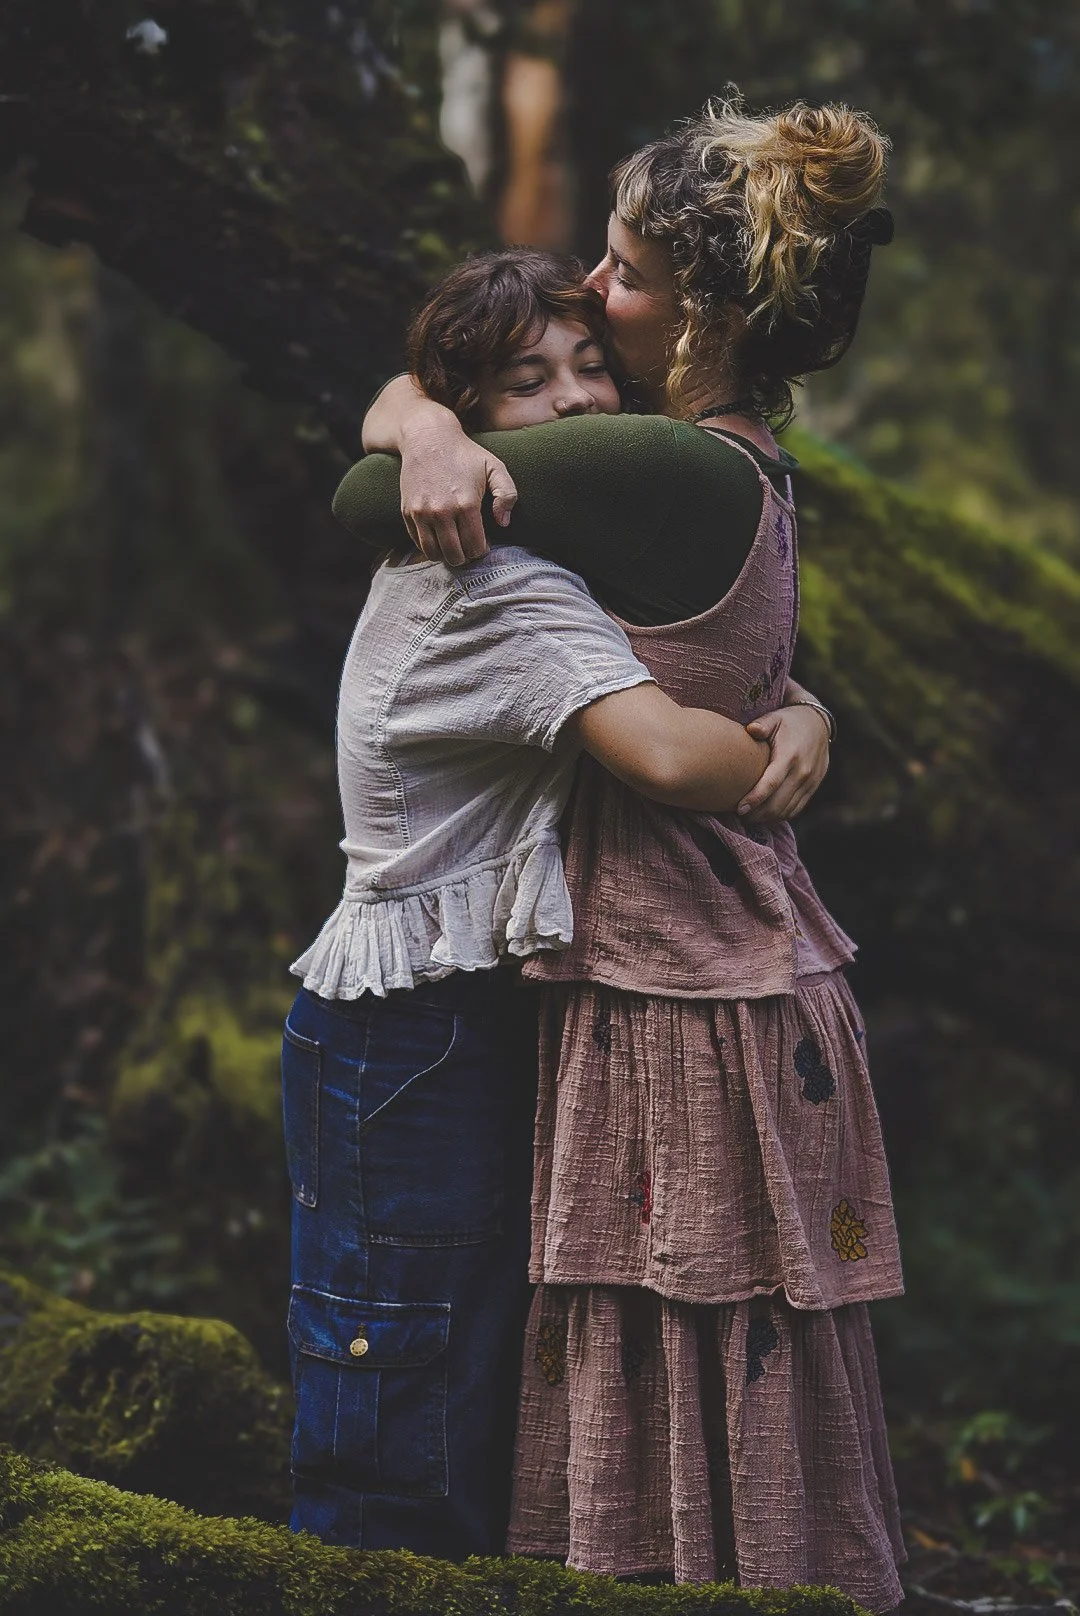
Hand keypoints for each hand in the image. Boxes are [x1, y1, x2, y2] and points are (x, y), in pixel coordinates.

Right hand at [400, 417, 517, 566]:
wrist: (427, 437)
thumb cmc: (465, 454)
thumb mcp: (495, 467)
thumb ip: (507, 495)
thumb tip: (503, 523)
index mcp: (466, 504)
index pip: (475, 547)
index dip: (482, 550)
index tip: (483, 543)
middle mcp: (442, 512)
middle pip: (455, 556)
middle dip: (465, 556)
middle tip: (469, 546)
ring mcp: (422, 513)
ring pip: (434, 554)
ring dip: (446, 555)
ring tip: (454, 545)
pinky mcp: (407, 512)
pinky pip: (418, 543)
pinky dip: (429, 545)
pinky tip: (439, 536)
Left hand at [737, 704, 829, 822]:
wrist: (818, 724)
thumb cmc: (789, 721)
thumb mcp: (775, 718)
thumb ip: (762, 725)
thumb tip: (750, 729)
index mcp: (790, 756)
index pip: (771, 784)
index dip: (755, 799)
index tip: (739, 809)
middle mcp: (802, 772)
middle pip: (778, 803)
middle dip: (757, 814)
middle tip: (738, 815)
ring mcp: (810, 782)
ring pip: (786, 810)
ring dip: (766, 818)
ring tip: (748, 817)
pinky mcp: (813, 788)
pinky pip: (795, 809)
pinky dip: (779, 815)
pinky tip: (764, 814)